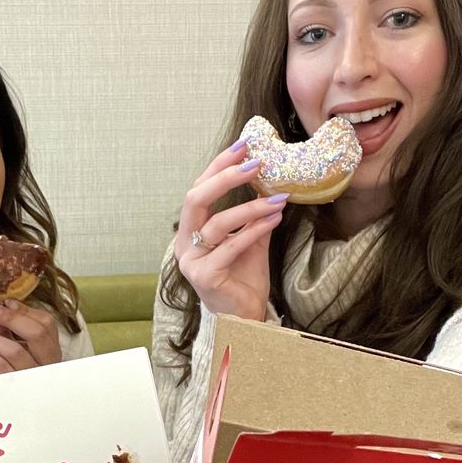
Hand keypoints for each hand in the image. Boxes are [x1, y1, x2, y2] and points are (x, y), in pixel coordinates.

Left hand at [0, 300, 61, 377]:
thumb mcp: (5, 339)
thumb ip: (5, 322)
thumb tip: (1, 303)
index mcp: (50, 349)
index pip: (47, 324)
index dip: (25, 310)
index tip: (5, 303)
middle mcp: (47, 364)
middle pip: (38, 333)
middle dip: (12, 319)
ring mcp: (31, 377)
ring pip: (16, 351)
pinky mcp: (13, 387)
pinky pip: (0, 366)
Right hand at [174, 138, 288, 320]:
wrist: (246, 316)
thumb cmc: (243, 278)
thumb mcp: (250, 239)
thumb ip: (253, 214)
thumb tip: (269, 180)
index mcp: (189, 232)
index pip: (199, 190)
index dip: (219, 166)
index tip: (243, 146)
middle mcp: (184, 245)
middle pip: (195, 199)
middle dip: (225, 177)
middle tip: (255, 163)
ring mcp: (192, 262)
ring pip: (217, 224)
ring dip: (250, 207)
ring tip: (277, 198)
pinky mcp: (205, 277)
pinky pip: (231, 246)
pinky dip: (255, 230)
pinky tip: (275, 219)